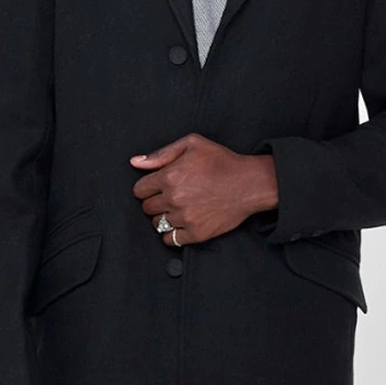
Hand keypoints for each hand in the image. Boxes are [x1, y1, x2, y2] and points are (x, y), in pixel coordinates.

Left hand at [129, 133, 277, 245]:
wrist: (249, 184)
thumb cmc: (223, 162)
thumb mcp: (192, 144)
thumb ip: (161, 154)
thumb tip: (136, 162)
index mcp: (169, 176)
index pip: (139, 190)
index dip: (147, 187)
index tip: (156, 187)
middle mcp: (174, 198)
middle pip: (146, 207)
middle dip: (155, 201)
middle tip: (170, 196)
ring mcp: (184, 218)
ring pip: (157, 224)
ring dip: (163, 217)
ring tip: (177, 209)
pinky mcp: (196, 233)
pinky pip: (170, 240)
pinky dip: (172, 234)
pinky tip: (181, 223)